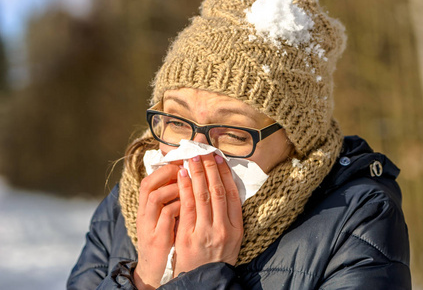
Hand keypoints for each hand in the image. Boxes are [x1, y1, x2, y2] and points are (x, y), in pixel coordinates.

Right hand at [134, 164, 180, 289]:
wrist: (154, 270)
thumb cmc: (164, 239)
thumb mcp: (163, 217)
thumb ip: (170, 199)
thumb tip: (186, 177)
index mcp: (145, 207)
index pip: (148, 179)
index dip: (165, 168)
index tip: (182, 162)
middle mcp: (143, 214)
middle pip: (148, 184)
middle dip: (169, 173)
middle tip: (187, 169)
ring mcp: (149, 226)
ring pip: (155, 197)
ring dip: (173, 188)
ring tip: (188, 186)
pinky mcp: (157, 239)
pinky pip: (166, 216)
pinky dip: (178, 207)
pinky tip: (190, 206)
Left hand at [173, 153, 243, 275]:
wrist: (203, 280)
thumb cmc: (216, 257)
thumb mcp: (232, 238)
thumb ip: (229, 215)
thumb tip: (224, 186)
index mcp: (236, 228)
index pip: (231, 194)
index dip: (225, 173)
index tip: (219, 158)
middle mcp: (223, 228)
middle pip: (217, 191)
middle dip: (210, 168)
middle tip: (204, 151)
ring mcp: (206, 232)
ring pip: (203, 195)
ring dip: (197, 174)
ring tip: (193, 158)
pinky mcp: (189, 236)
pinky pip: (187, 207)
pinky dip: (185, 188)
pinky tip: (182, 176)